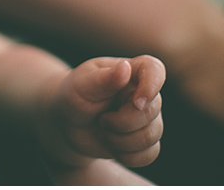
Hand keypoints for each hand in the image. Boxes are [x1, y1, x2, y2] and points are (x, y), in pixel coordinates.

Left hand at [41, 55, 165, 168]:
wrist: (68, 124)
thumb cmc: (74, 96)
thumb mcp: (82, 84)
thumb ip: (104, 78)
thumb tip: (125, 68)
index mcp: (130, 71)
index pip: (154, 69)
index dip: (152, 85)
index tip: (136, 103)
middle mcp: (143, 92)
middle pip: (151, 112)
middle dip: (122, 123)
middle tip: (101, 120)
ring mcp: (146, 117)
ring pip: (151, 136)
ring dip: (121, 140)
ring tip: (103, 130)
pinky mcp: (145, 140)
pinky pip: (150, 154)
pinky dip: (127, 156)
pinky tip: (112, 146)